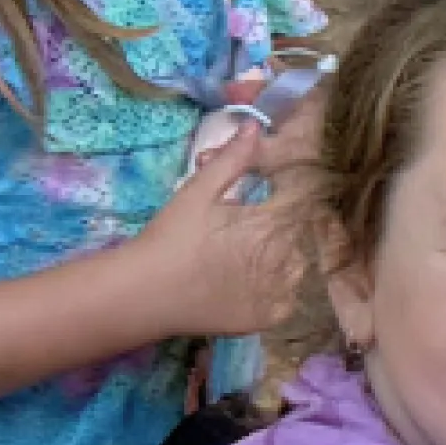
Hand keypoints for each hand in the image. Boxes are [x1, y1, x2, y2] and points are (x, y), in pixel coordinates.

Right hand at [140, 129, 307, 338]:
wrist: (142, 294)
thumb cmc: (169, 239)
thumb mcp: (198, 192)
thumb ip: (232, 160)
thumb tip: (255, 125)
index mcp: (271, 224)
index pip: (303, 201)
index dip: (291, 194)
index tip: (270, 199)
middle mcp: (283, 258)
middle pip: (299, 235)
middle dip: (278, 227)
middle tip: (244, 230)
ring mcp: (277, 293)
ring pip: (297, 267)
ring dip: (282, 258)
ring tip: (246, 255)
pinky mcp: (266, 319)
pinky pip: (287, 300)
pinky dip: (276, 291)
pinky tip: (251, 283)